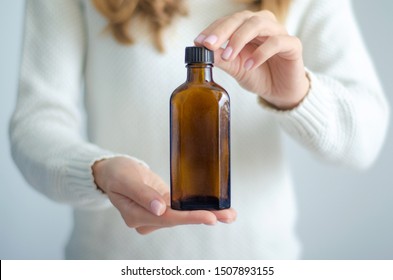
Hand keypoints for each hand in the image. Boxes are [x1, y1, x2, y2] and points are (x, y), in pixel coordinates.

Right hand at [92, 157, 236, 233]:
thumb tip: (159, 209)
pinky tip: (215, 210)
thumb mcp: (126, 179)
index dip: (190, 218)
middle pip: (179, 220)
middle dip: (205, 218)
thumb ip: (142, 194)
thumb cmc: (117, 173)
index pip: (168, 218)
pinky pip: (182, 210)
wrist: (113, 171)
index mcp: (136, 215)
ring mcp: (156, 214)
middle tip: (229, 216)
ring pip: (183, 216)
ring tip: (229, 214)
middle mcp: (148, 219)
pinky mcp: (163, 207)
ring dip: (207, 215)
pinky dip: (198, 209)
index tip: (210, 217)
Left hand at [195, 10, 309, 109]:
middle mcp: (263, 25)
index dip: (213, 29)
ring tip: (228, 56)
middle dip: (223, 31)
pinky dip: (261, 53)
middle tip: (209, 45)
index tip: (199, 41)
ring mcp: (279, 32)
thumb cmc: (259, 75)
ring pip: (258, 24)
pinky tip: (250, 65)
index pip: (228, 21)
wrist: (280, 91)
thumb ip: (221, 59)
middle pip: (242, 18)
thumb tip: (202, 52)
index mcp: (247, 27)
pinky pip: (277, 42)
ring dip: (240, 39)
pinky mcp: (293, 45)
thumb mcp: (236, 68)